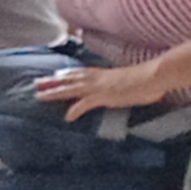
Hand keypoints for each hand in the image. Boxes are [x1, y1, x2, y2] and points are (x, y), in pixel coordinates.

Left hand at [39, 54, 173, 118]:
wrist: (154, 76)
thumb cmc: (146, 79)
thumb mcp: (128, 81)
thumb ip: (120, 84)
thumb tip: (120, 87)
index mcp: (103, 74)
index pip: (79, 73)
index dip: (65, 74)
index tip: (53, 75)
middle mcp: (97, 78)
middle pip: (69, 79)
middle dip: (52, 82)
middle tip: (36, 83)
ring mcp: (99, 87)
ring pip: (71, 88)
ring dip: (55, 92)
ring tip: (40, 97)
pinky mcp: (104, 96)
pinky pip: (86, 104)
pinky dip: (75, 109)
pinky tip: (67, 117)